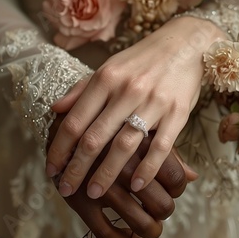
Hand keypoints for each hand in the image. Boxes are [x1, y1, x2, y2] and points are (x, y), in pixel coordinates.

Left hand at [46, 16, 219, 199]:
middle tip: (67, 190)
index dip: (59, 149)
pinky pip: (160, 147)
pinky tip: (136, 185)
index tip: (52, 169)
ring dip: (107, 174)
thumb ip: (83, 89)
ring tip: (95, 194)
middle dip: (77, 169)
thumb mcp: (110, 67)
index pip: (74, 121)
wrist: (186, 43)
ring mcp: (153, 102)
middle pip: (94, 138)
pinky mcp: (177, 113)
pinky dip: (147, 169)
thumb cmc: (143, 59)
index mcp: (106, 79)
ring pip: (124, 146)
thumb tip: (55, 109)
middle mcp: (126, 90)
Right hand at [48, 114, 196, 237]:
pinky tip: (126, 233)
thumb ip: (165, 152)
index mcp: (141, 143)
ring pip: (140, 223)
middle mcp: (123, 166)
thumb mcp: (137, 129)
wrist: (60, 124)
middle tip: (161, 208)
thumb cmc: (107, 127)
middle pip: (163, 204)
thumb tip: (194, 176)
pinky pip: (108, 234)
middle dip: (165, 211)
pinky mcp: (80, 201)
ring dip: (149, 229)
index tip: (172, 191)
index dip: (178, 190)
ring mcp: (101, 185)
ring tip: (149, 225)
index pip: (176, 179)